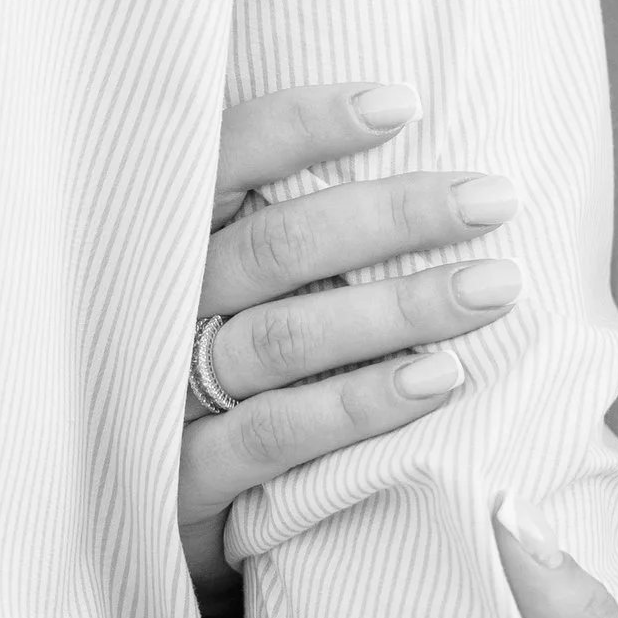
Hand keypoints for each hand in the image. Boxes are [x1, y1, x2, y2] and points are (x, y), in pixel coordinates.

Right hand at [180, 84, 520, 617]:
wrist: (121, 514)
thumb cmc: (203, 367)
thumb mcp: (215, 284)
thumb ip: (273, 221)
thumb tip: (401, 129)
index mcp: (160, 239)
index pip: (221, 161)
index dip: (305, 125)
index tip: (402, 104)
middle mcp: (154, 307)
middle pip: (274, 248)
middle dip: (394, 216)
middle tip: (495, 199)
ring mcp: (161, 395)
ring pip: (285, 337)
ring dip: (398, 309)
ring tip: (493, 289)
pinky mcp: (178, 483)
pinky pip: (277, 435)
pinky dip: (360, 404)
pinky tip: (440, 381)